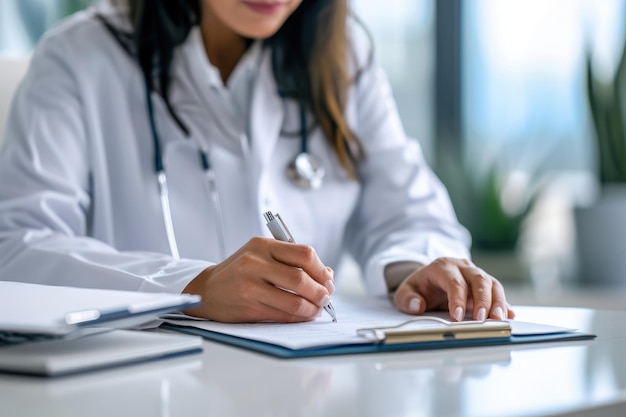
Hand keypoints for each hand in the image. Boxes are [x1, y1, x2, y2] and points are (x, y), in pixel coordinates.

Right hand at [181, 237, 334, 322]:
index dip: (321, 269)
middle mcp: (255, 263)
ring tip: (316, 309)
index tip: (328, 280)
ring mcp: (250, 286)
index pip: (303, 253)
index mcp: (263, 245)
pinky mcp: (249, 307)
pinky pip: (282, 315)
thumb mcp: (262, 256)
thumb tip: (327, 275)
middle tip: (326, 298)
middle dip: (320, 292)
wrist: (208, 289)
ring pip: (294, 300)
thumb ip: (292, 262)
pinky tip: (302, 315)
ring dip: (312, 308)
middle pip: (301, 278)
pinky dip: (298, 317)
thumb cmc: (240, 271)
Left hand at [389, 258, 514, 320]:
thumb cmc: (419, 287)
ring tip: (499, 320)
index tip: (457, 317)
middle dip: (482, 300)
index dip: (457, 299)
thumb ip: (407, 299)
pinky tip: (509, 316)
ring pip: (492, 285)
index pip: (454, 281)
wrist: (429, 281)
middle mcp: (463, 267)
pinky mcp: (486, 286)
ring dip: (498, 302)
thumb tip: (417, 306)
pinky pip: (498, 294)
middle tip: (481, 320)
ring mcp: (476, 275)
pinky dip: (505, 305)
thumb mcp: (405, 291)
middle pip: (479, 280)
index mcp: (443, 267)